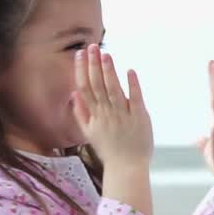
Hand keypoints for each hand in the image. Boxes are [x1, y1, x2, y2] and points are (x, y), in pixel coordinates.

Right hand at [72, 44, 152, 168]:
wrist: (127, 168)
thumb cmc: (109, 150)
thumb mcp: (89, 133)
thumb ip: (81, 113)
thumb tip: (74, 94)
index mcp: (94, 116)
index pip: (84, 88)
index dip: (81, 70)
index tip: (80, 54)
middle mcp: (106, 114)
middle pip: (97, 85)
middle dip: (93, 65)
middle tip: (92, 46)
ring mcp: (123, 115)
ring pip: (113, 90)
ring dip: (109, 71)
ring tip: (106, 54)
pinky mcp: (139, 118)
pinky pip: (135, 99)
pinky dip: (132, 85)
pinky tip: (130, 71)